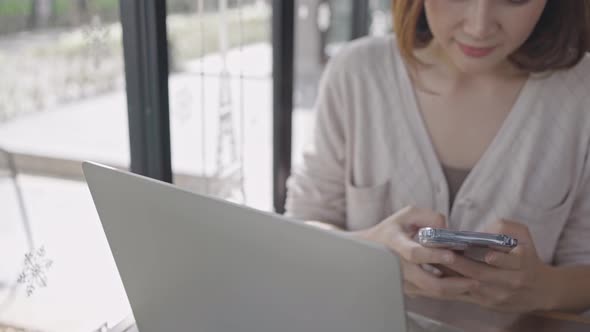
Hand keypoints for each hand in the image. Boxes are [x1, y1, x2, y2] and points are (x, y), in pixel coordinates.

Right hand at [352, 206, 477, 299]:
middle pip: (427, 282)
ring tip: (473, 284)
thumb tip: (446, 228)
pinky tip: (461, 285)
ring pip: (431, 292)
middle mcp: (398, 266)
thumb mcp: (407, 214)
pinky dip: (447, 291)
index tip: (451, 255)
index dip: (433, 256)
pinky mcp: (408, 289)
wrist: (370, 250)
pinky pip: (430, 294)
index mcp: (395, 243)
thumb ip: (429, 216)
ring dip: (454, 290)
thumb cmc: (392, 229)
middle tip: (474, 279)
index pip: (414, 253)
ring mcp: (402, 281)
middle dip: (453, 283)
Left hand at [444, 220, 553, 312]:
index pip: (508, 260)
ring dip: (450, 274)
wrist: (542, 290)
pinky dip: (451, 285)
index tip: (475, 249)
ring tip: (434, 261)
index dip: (495, 257)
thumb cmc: (528, 256)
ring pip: (470, 286)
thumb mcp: (524, 236)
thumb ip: (505, 228)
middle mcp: (510, 282)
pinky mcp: (488, 304)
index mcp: (522, 263)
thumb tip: (483, 231)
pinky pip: (466, 295)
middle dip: (459, 263)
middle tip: (440, 252)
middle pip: (481, 274)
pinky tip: (438, 274)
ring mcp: (498, 296)